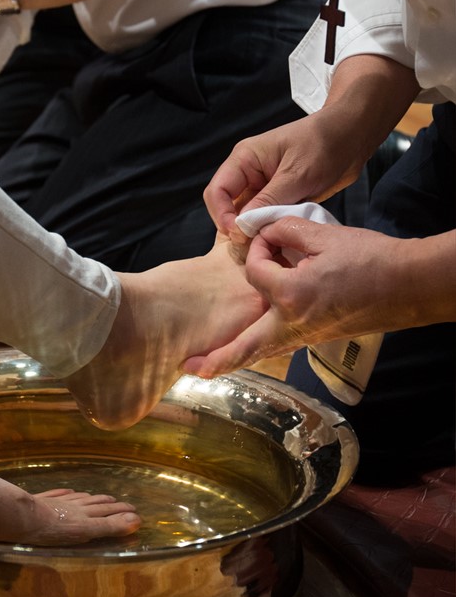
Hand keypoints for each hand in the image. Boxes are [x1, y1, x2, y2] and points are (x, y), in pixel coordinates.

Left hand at [183, 219, 403, 376]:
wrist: (407, 284)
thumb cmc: (370, 259)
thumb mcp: (322, 234)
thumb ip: (284, 229)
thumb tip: (264, 230)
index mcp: (291, 295)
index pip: (254, 270)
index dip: (258, 248)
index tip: (270, 235)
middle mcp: (294, 323)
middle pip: (246, 348)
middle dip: (216, 360)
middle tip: (189, 368)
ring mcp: (307, 336)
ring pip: (263, 350)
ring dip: (236, 358)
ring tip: (209, 366)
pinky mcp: (317, 337)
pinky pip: (281, 344)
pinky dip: (261, 347)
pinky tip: (252, 343)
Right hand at [204, 108, 364, 242]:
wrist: (353, 136)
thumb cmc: (324, 145)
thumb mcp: (296, 175)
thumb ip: (268, 201)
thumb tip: (242, 226)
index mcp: (245, 159)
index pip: (217, 191)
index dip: (222, 215)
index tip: (240, 235)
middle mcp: (249, 172)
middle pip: (227, 205)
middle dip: (236, 226)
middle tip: (253, 246)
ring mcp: (263, 185)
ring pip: (246, 213)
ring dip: (253, 229)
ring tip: (266, 246)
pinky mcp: (279, 195)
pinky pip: (265, 215)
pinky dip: (269, 227)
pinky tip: (278, 238)